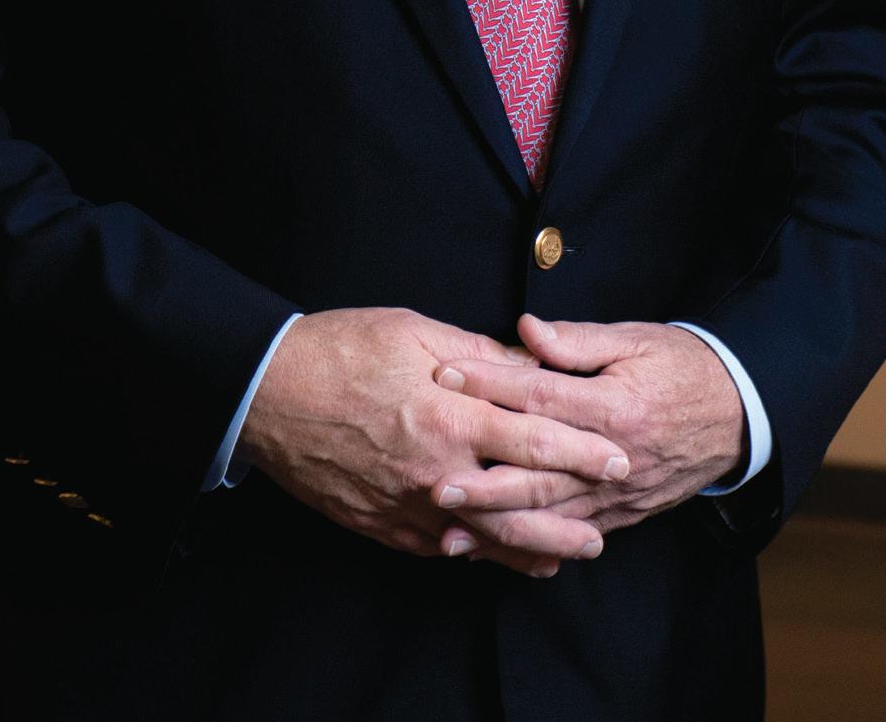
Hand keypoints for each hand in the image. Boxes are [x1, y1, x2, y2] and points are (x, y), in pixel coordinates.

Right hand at [234, 307, 630, 575]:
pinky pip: (441, 547)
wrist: (266, 393)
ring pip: (483, 539)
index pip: (531, 437)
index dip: (580, 450)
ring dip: (529, 549)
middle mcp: (433, 469)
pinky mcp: (383, 525)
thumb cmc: (339, 350)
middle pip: (517, 505)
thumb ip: (477, 355)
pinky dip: (476, 553)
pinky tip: (498, 555)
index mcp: (446, 413)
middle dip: (567, 518)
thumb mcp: (413, 331)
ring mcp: (407, 504)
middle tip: (604, 527)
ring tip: (565, 553)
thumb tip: (528, 365)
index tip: (618, 458)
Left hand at [429, 314, 744, 559]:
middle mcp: (614, 458)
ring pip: (550, 515)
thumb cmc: (680, 367)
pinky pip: (571, 535)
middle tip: (434, 482)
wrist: (738, 414)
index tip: (443, 376)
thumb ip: (577, 340)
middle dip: (484, 481)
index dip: (489, 385)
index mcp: (614, 406)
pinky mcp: (621, 514)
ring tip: (448, 531)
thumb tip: (525, 330)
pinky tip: (492, 551)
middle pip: (539, 473)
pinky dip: (531, 546)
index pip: (539, 396)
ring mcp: (618, 493)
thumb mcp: (634, 340)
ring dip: (498, 526)